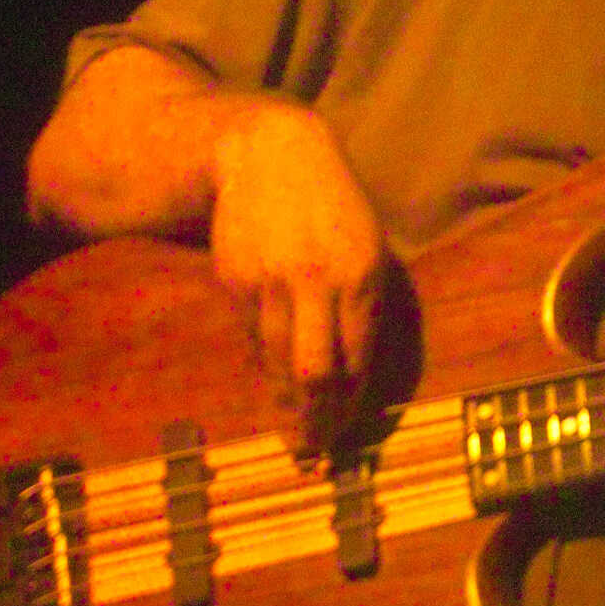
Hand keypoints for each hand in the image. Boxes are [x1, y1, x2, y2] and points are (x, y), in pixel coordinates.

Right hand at [208, 101, 387, 455]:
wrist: (272, 155)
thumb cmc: (332, 205)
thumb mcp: (367, 244)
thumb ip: (364, 301)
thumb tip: (356, 368)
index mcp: (365, 274)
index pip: (360, 357)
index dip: (352, 403)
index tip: (347, 432)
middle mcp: (321, 281)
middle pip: (318, 371)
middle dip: (318, 419)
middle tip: (315, 450)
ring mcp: (274, 282)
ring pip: (279, 361)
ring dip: (286, 405)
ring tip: (293, 434)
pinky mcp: (237, 280)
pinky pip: (252, 337)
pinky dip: (263, 365)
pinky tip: (270, 384)